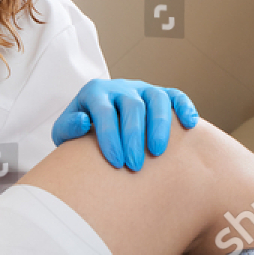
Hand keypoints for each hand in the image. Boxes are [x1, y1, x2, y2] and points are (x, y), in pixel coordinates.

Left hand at [52, 78, 198, 170]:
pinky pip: (176, 96)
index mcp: (95, 93)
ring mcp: (142, 89)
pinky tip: (190, 125)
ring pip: (157, 99)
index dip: (110, 137)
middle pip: (132, 107)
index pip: (104, 112)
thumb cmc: (80, 132)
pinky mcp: (161, 93)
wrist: (95, 120)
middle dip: (134, 138)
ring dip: (159, 125)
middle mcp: (120, 88)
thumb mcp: (64, 132)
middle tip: (134, 166)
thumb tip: (83, 122)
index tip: (115, 162)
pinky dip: (184, 107)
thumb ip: (67, 128)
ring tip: (157, 153)